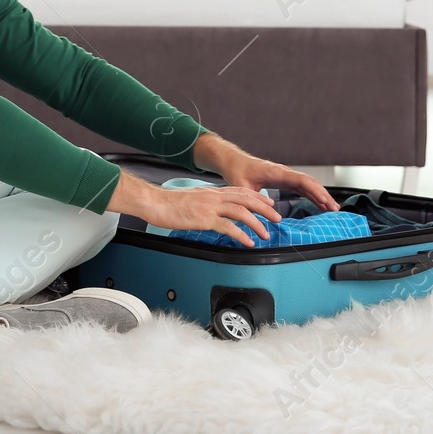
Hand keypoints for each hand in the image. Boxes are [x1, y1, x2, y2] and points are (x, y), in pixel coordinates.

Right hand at [107, 172, 283, 247]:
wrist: (155, 203)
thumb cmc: (169, 204)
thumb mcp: (193, 199)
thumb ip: (206, 203)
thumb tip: (215, 211)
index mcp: (212, 192)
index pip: (241, 191)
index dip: (257, 197)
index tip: (269, 203)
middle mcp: (214, 196)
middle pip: (246, 200)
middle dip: (265, 209)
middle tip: (277, 218)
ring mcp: (210, 207)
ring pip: (241, 212)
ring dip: (257, 224)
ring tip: (266, 234)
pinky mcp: (204, 218)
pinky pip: (228, 227)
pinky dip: (242, 235)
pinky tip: (249, 242)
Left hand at [193, 133, 339, 212]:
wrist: (234, 162)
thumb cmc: (238, 171)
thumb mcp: (242, 186)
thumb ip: (251, 198)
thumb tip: (261, 212)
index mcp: (277, 172)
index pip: (301, 180)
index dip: (315, 190)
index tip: (324, 200)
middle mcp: (284, 173)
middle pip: (310, 183)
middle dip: (324, 195)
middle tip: (335, 208)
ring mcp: (286, 176)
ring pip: (308, 185)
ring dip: (321, 196)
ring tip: (332, 209)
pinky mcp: (284, 181)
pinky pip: (302, 188)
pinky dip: (312, 195)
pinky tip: (319, 204)